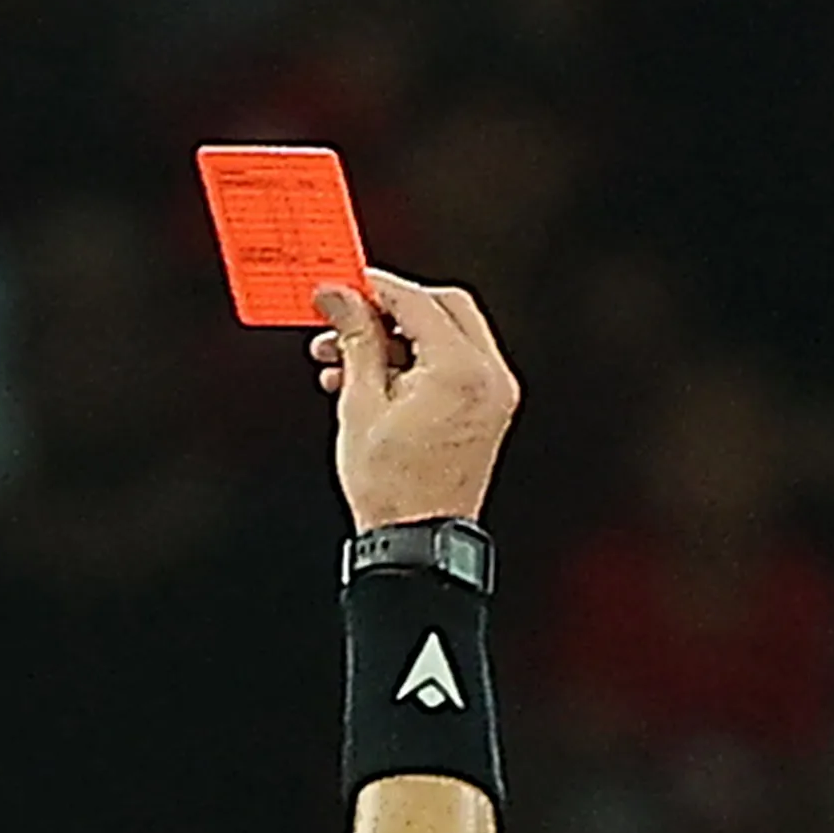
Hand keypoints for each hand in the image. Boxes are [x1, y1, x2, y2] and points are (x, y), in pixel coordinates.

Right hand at [314, 263, 518, 534]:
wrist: (416, 545)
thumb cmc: (393, 490)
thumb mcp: (361, 402)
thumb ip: (355, 338)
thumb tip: (339, 298)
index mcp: (461, 371)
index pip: (417, 302)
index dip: (374, 289)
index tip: (342, 287)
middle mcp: (489, 378)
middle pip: (441, 308)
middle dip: (389, 310)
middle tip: (346, 318)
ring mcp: (493, 397)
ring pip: (445, 337)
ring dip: (395, 340)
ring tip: (342, 359)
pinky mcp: (485, 414)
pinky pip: (452, 368)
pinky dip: (415, 364)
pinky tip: (368, 380)